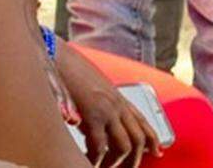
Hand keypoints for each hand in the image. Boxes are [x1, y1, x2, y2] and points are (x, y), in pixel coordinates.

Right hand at [57, 44, 162, 167]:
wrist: (55, 54)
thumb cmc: (68, 71)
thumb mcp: (90, 88)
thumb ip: (98, 104)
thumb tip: (89, 123)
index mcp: (117, 97)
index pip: (143, 121)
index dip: (152, 139)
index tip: (157, 152)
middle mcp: (116, 103)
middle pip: (138, 138)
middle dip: (135, 160)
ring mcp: (106, 109)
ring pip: (124, 146)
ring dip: (116, 163)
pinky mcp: (92, 114)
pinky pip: (100, 146)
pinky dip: (95, 160)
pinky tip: (88, 163)